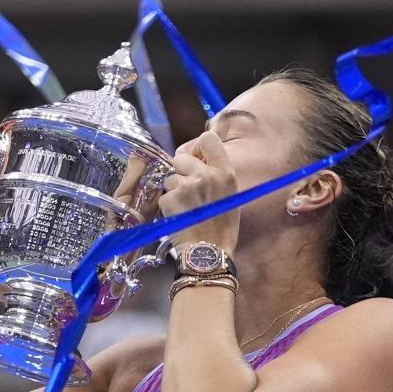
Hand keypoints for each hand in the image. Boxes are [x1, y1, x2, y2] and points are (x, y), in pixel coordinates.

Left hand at [159, 131, 239, 253]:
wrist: (209, 252)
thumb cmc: (221, 229)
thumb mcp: (229, 195)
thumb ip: (216, 174)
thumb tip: (197, 160)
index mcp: (225, 172)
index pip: (208, 139)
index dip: (196, 146)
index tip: (194, 157)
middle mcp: (207, 175)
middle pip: (181, 157)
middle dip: (179, 170)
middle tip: (185, 189)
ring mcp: (188, 186)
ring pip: (170, 177)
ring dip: (172, 190)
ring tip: (185, 209)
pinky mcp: (171, 198)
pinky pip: (163, 194)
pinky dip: (167, 205)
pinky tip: (179, 217)